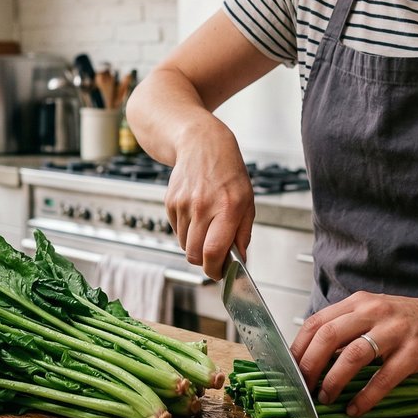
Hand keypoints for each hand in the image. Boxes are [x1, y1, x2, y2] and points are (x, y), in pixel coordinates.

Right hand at [165, 130, 254, 278]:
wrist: (201, 144)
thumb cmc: (228, 172)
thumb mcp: (247, 201)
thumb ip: (243, 233)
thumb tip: (239, 260)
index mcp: (228, 208)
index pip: (214, 252)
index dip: (215, 270)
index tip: (219, 274)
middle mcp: (203, 207)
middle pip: (195, 254)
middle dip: (204, 262)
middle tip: (214, 257)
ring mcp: (183, 204)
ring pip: (184, 245)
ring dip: (195, 245)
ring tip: (206, 227)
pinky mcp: (170, 202)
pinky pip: (176, 231)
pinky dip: (185, 231)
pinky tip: (196, 214)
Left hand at [289, 290, 417, 415]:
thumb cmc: (415, 322)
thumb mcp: (378, 315)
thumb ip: (349, 329)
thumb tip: (315, 357)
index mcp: (360, 302)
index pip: (316, 322)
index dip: (298, 347)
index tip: (288, 369)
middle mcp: (374, 311)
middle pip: (327, 336)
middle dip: (308, 365)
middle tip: (301, 387)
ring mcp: (395, 331)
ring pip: (352, 355)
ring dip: (333, 381)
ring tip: (324, 398)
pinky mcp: (415, 352)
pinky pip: (383, 378)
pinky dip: (365, 397)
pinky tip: (355, 408)